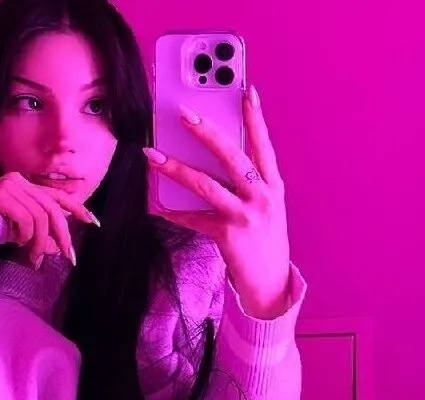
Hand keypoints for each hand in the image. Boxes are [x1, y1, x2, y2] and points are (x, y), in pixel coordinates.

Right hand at [0, 172, 99, 266]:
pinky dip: (26, 235)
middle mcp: (19, 181)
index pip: (57, 196)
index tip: (94, 222)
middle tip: (69, 257)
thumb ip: (39, 235)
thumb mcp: (18, 233)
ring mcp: (9, 185)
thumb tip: (61, 247)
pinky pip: (26, 219)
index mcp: (25, 186)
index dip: (78, 208)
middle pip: (53, 209)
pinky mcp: (0, 194)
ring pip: (41, 217)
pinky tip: (17, 243)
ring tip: (33, 258)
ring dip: (40, 243)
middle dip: (63, 235)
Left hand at [144, 85, 291, 317]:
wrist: (271, 284)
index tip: (245, 91)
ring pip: (205, 184)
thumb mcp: (265, 207)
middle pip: (231, 156)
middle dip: (207, 132)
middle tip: (184, 113)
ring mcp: (246, 215)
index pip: (263, 144)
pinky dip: (173, 212)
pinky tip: (156, 207)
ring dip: (175, 168)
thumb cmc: (263, 240)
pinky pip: (193, 218)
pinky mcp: (228, 234)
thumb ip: (248, 183)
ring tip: (152, 155)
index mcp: (273, 185)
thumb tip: (214, 155)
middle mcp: (262, 196)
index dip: (255, 118)